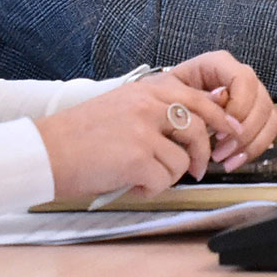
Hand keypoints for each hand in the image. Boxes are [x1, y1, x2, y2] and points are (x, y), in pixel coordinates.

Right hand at [35, 71, 240, 199]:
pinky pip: (165, 179)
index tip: (229, 132)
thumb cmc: (82, 135)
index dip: (220, 119)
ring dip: (169, 174)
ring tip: (145, 176)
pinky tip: (131, 183)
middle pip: (202, 127)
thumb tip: (193, 127)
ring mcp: (145, 129)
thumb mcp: (124, 106)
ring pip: (184, 159)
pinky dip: (151, 187)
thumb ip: (157, 110)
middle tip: (197, 168)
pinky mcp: (138, 156)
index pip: (201, 99)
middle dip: (204, 152)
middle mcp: (150, 103)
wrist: (47, 151)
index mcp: (148, 89)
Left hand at [165, 50, 276, 172]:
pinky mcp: (261, 121)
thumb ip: (196, 95)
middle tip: (218, 154)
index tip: (221, 130)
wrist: (161, 107)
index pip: (244, 78)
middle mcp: (244, 80)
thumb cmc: (165, 97)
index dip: (239, 105)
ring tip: (229, 162)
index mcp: (221, 65)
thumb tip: (222, 100)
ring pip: (271, 120)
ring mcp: (255, 101)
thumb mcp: (171, 92)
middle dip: (243, 133)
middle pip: (262, 103)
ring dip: (254, 145)